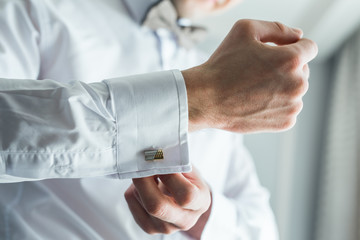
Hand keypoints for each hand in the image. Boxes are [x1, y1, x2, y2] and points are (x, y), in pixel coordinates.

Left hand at [124, 167, 210, 235]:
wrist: (186, 198)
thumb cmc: (189, 180)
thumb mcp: (190, 169)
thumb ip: (177, 163)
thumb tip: (156, 155)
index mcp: (200, 203)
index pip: (186, 195)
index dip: (170, 176)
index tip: (161, 160)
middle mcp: (184, 220)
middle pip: (157, 206)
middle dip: (144, 180)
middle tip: (141, 162)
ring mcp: (165, 228)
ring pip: (141, 201)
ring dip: (139, 181)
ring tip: (147, 171)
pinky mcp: (148, 227)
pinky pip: (132, 201)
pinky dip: (134, 188)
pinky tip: (145, 184)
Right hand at [183, 19, 317, 132]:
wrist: (207, 99)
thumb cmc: (223, 64)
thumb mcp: (245, 30)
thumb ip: (277, 28)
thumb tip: (298, 35)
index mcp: (291, 60)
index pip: (309, 47)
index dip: (292, 46)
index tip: (276, 52)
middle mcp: (298, 84)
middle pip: (302, 69)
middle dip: (285, 67)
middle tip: (258, 71)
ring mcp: (292, 106)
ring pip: (296, 90)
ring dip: (282, 86)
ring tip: (254, 88)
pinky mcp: (285, 122)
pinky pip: (288, 108)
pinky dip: (276, 104)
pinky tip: (256, 101)